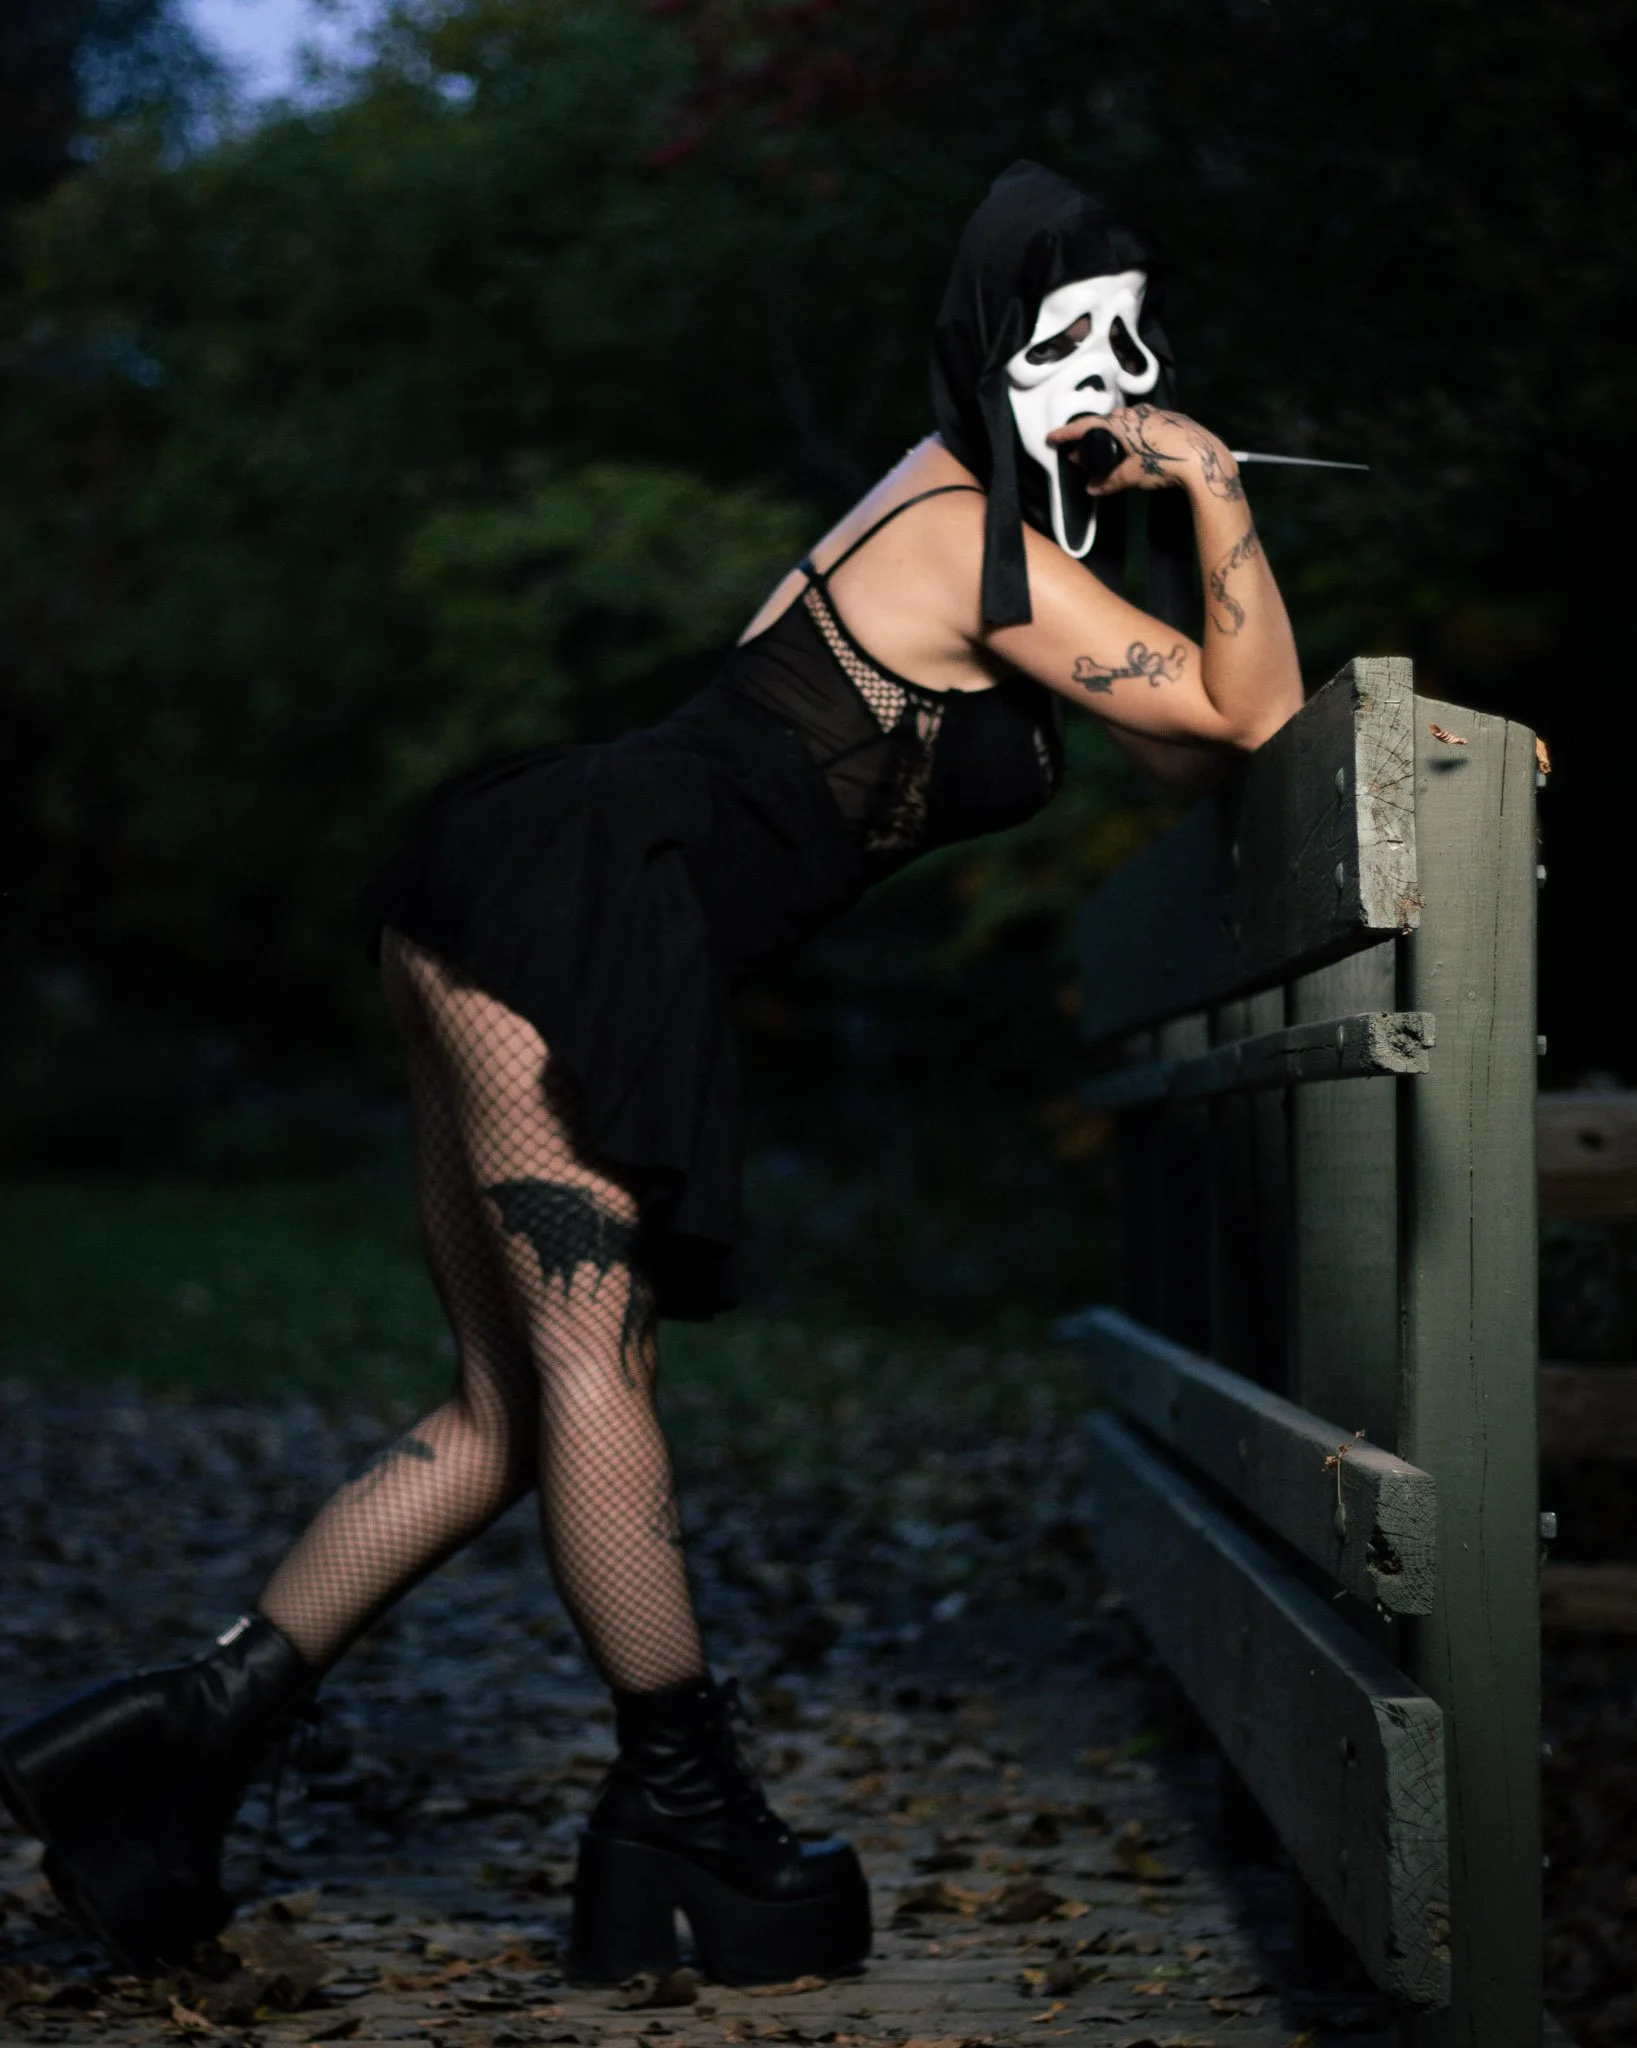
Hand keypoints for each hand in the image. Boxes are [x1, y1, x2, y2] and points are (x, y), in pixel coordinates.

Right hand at [1046, 406, 1244, 502]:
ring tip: (1108, 453)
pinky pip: (1143, 424)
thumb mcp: (1132, 475)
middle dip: (1091, 439)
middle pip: (1106, 424)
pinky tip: (1136, 449)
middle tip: (1081, 455)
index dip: (1067, 433)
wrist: (1204, 458)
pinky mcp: (1171, 419)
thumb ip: (1109, 481)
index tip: (1051, 437)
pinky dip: (1132, 435)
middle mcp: (1136, 413)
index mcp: (1121, 423)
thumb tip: (1091, 488)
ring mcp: (1155, 413)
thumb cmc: (1162, 464)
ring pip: (1126, 423)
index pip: (1087, 426)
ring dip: (1113, 436)